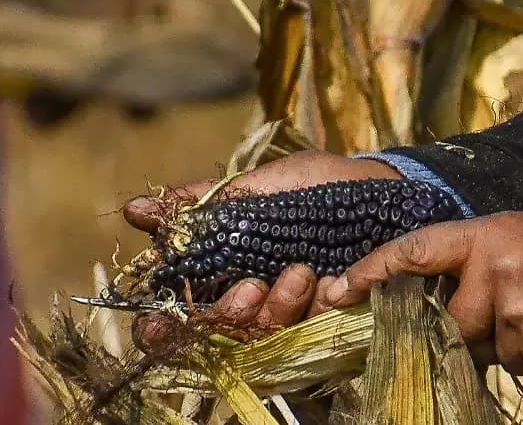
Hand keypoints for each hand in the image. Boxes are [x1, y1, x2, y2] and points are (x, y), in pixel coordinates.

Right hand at [122, 150, 401, 342]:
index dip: (160, 325)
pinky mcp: (326, 325)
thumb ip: (200, 202)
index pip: (176, 311)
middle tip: (250, 286)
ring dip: (274, 310)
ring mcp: (288, 316)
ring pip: (259, 338)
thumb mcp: (257, 185)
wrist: (388, 195)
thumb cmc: (319, 187)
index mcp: (223, 268)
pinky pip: (308, 335)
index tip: (157, 320)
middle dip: (226, 315)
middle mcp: (250, 300)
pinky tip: (327, 285)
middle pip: (214, 334)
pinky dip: (312, 311)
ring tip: (299, 272)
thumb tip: (133, 212)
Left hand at [324, 204, 522, 386]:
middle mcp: (492, 278)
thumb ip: (480, 265)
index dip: (373, 271)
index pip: (412, 253)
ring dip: (520, 342)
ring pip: (496, 352)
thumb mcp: (522, 236)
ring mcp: (520, 320)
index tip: (339, 290)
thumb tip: (448, 308)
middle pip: (454, 324)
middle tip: (520, 304)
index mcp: (483, 239)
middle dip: (475, 326)